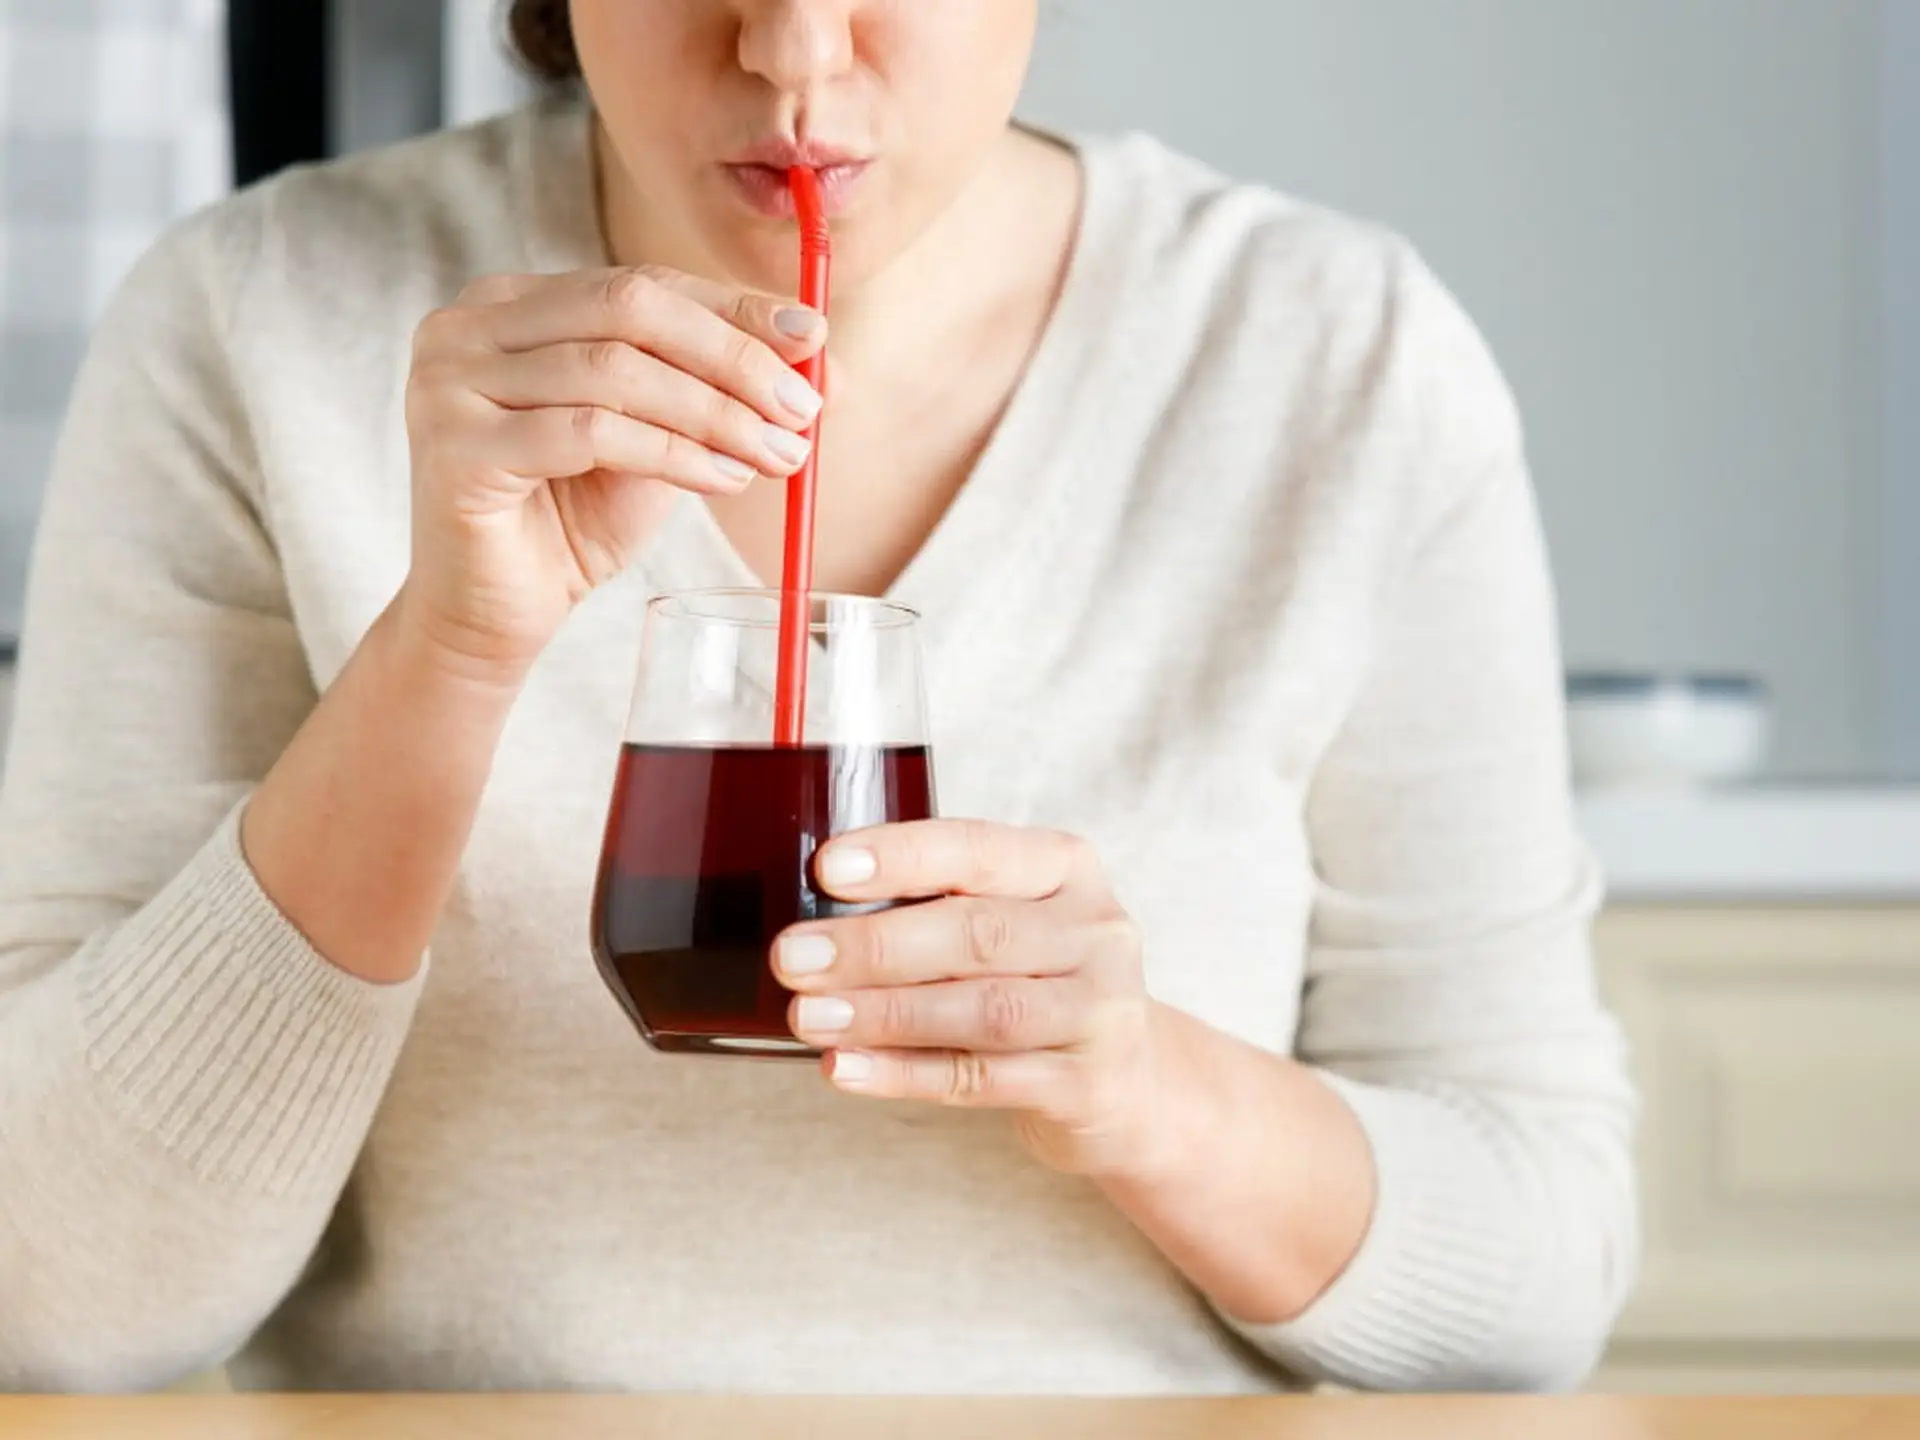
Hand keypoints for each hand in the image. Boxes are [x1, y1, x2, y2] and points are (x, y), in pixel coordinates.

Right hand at [398, 266, 827, 679]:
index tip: (812, 339)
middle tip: (802, 408)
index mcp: (514, 304)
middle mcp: (468, 326)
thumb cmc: (570, 521)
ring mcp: (449, 381)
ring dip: (713, 413)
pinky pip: (589, 433)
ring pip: (613, 370)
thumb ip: (716, 391)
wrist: (494, 614)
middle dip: (731, 358)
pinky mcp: (455, 447)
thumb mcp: (659, 440)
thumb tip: (820, 358)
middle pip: (628, 307)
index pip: (641, 283)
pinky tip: (723, 479)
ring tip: (775, 454)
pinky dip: (671, 454)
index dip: (733, 309)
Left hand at [775, 820, 1164, 1176]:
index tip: (826, 869)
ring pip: (984, 1010)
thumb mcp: (1010, 922)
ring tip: (810, 1016)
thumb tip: (813, 918)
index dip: (902, 858)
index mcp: (1065, 869)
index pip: (978, 850)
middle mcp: (1095, 932)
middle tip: (793, 956)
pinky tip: (847, 1069)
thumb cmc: (1036, 982)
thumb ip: (935, 908)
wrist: (1129, 1078)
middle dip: (875, 946)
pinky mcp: (1087, 1086)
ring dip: (886, 1014)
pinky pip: (983, 1079)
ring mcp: (1099, 1012)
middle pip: (978, 934)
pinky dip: (906, 1075)